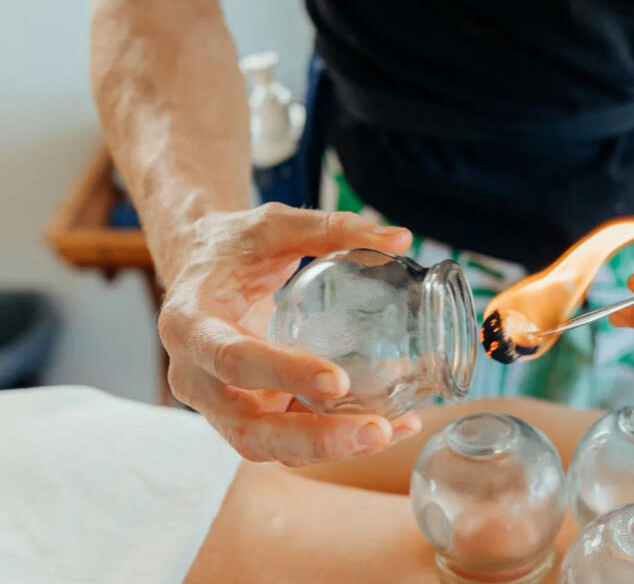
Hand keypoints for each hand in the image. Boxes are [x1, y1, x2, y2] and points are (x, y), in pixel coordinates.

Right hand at [157, 202, 421, 464]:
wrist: (202, 270)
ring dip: (331, 449)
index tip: (337, 379)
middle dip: (315, 439)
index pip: (231, 360)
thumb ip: (332, 228)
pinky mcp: (248, 416)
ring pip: (271, 447)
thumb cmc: (234, 246)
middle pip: (248, 430)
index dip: (282, 373)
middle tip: (377, 429)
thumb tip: (401, 238)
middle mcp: (196, 379)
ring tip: (391, 432)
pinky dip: (336, 441)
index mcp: (189, 326)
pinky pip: (289, 440)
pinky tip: (389, 427)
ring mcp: (220, 406)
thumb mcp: (274, 226)